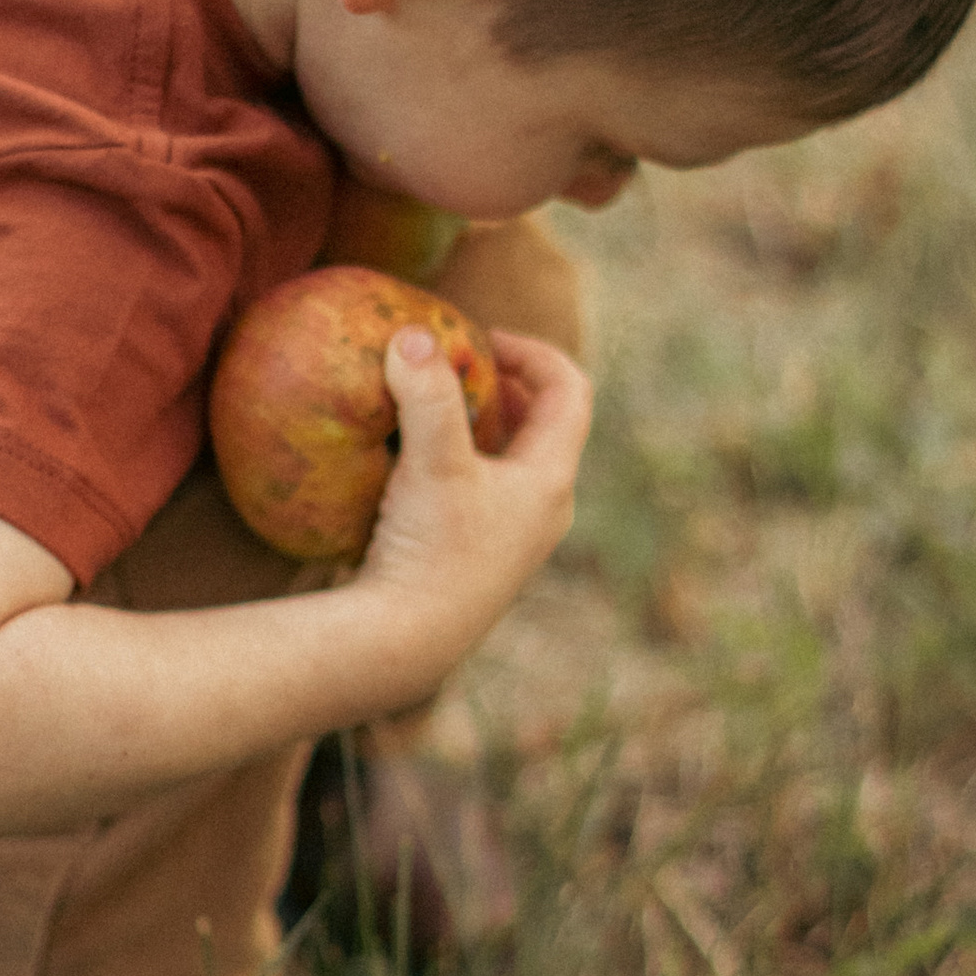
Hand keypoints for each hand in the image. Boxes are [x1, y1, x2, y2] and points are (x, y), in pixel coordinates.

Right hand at [353, 322, 592, 684]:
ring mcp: (514, 539)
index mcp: (551, 480)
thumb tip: (413, 334)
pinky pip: (484, 491)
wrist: (405, 641)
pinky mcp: (480, 558)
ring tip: (437, 405)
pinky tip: (411, 463)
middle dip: (507, 386)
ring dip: (482, 425)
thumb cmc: (432, 549)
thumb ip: (427, 394)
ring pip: (513, 460)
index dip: (535, 352)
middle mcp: (545, 510)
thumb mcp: (434, 462)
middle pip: (545, 426)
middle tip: (463, 364)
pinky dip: (460, 462)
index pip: (570, 391)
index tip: (483, 338)